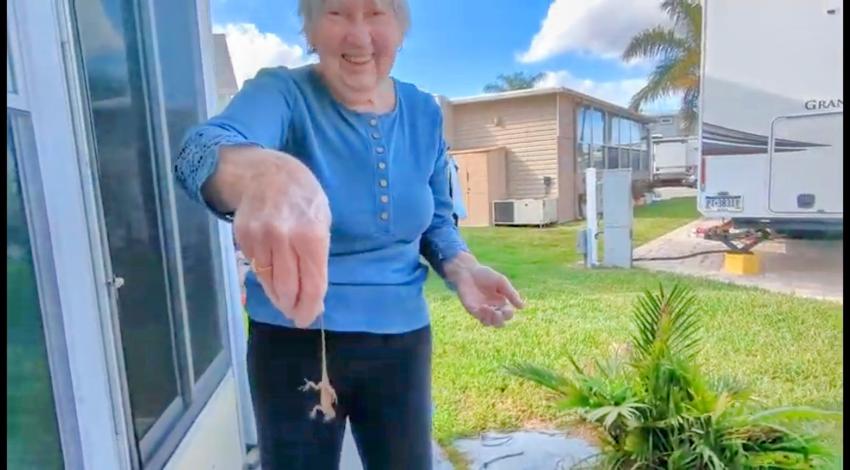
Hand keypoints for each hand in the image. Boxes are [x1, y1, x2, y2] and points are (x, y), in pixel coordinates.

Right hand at [230, 149, 330, 327]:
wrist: (265, 173)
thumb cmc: (303, 197)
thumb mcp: (322, 220)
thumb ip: (318, 256)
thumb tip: (313, 293)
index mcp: (312, 235)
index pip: (312, 284)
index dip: (310, 307)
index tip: (307, 318)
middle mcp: (284, 239)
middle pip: (288, 289)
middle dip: (293, 307)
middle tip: (297, 314)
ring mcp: (260, 240)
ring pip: (269, 284)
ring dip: (278, 297)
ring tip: (286, 299)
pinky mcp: (243, 240)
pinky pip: (256, 270)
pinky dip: (266, 278)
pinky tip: (274, 274)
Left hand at [447, 256, 523, 326]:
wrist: (467, 271)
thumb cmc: (485, 275)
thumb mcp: (501, 282)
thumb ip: (511, 294)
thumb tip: (523, 307)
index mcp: (501, 302)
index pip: (508, 314)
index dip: (509, 314)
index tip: (507, 308)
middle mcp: (492, 308)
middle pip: (499, 323)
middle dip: (500, 320)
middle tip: (497, 312)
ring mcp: (481, 310)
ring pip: (489, 323)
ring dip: (491, 318)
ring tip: (488, 308)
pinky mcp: (472, 309)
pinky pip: (478, 317)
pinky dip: (482, 315)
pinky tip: (482, 307)